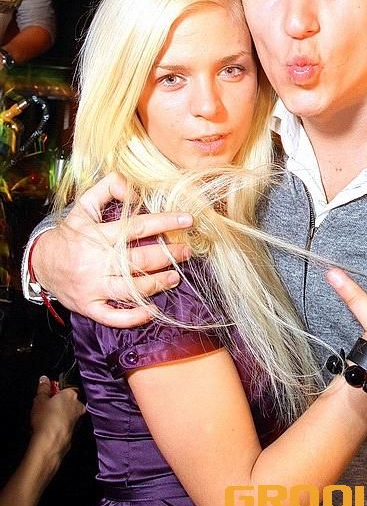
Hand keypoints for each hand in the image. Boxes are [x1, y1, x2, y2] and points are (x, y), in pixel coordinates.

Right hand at [29, 376, 84, 462]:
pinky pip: (70, 425)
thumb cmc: (45, 419)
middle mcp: (79, 405)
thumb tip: (44, 379)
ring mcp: (80, 420)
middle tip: (48, 409)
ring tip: (48, 421)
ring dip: (63, 416)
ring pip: (71, 414)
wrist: (51, 444)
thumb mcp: (39, 400)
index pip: (68, 387)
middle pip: (71, 401)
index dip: (58, 391)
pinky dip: (63, 426)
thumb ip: (43, 388)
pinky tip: (53, 430)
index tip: (50, 396)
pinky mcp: (77, 433)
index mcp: (72, 394)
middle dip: (62, 404)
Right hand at [32, 173, 193, 325]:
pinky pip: (113, 316)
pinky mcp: (88, 306)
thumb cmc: (70, 233)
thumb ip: (109, 188)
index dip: (164, 222)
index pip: (136, 227)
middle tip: (186, 251)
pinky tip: (152, 310)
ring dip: (157, 283)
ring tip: (175, 276)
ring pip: (130, 288)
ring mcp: (92, 287)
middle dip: (168, 255)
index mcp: (97, 235)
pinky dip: (133, 317)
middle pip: (138, 260)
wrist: (40, 263)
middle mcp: (95, 262)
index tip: (187, 219)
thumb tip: (134, 190)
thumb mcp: (84, 205)